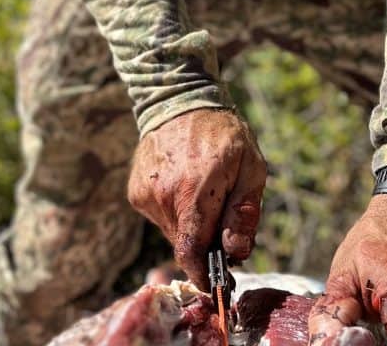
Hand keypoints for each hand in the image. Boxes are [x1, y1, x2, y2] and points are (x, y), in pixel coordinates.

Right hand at [126, 108, 266, 290]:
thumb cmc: (223, 135)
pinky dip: (174, 213)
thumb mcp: (250, 168)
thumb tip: (235, 253)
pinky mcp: (136, 192)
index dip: (204, 275)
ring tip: (202, 195)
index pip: (191, 252)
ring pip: (172, 232)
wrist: (179, 102)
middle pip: (185, 244)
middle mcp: (164, 195)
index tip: (218, 284)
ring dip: (190, 227)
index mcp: (195, 192)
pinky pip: (159, 217)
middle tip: (221, 221)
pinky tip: (183, 186)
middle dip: (204, 245)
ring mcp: (146, 194)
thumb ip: (243, 214)